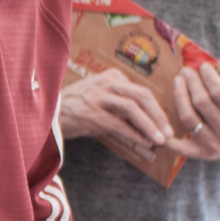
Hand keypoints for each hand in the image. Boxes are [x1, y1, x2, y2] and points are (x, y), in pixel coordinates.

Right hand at [59, 71, 173, 149]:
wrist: (50, 113)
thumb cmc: (77, 107)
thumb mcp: (101, 97)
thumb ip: (121, 102)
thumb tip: (146, 119)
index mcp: (113, 77)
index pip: (141, 91)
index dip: (156, 108)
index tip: (165, 123)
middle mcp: (108, 84)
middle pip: (142, 96)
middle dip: (159, 115)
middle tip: (169, 132)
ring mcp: (100, 98)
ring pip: (133, 109)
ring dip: (150, 125)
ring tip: (161, 140)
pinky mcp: (94, 114)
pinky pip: (120, 125)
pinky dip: (135, 135)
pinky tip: (145, 143)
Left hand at [170, 62, 219, 159]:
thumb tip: (211, 64)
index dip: (208, 77)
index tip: (202, 66)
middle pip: (202, 103)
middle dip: (191, 82)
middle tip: (185, 70)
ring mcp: (215, 146)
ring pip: (188, 118)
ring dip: (179, 96)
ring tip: (178, 81)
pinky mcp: (201, 154)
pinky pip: (178, 146)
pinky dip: (166, 135)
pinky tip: (160, 117)